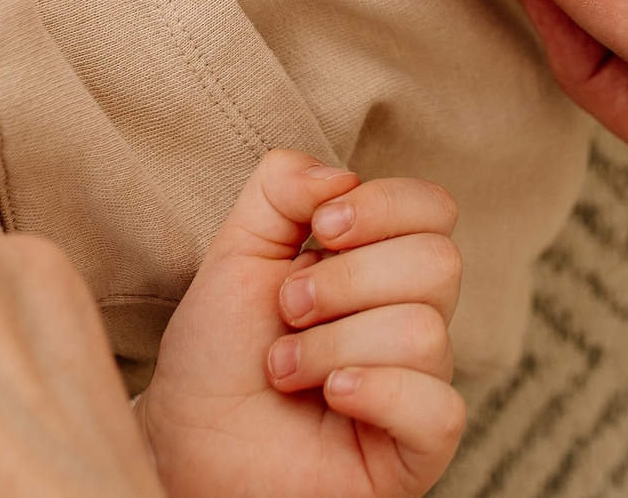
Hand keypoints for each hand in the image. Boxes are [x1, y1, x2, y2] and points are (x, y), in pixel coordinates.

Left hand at [141, 151, 465, 497]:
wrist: (187, 442)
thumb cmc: (217, 356)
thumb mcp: (237, 251)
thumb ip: (282, 188)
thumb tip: (342, 176)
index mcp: (383, 265)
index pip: (435, 209)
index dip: (384, 206)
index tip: (320, 231)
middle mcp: (413, 319)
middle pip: (440, 263)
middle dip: (346, 281)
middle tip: (289, 311)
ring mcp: (419, 386)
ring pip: (426, 332)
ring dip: (333, 346)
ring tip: (285, 368)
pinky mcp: (419, 451)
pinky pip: (440, 409)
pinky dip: (376, 393)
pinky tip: (330, 399)